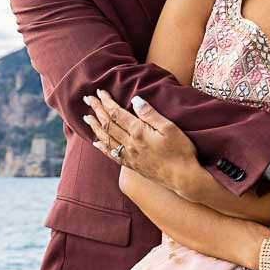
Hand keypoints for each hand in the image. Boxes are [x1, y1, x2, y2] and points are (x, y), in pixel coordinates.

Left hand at [83, 89, 201, 196]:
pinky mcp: (132, 165)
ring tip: (87, 117)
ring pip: (106, 139)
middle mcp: (129, 144)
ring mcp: (129, 156)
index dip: (106, 102)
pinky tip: (96, 142)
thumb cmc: (181, 151)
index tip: (100, 91)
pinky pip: (111, 154)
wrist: (182, 178)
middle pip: (108, 125)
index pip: (117, 113)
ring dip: (95, 127)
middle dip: (97, 110)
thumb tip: (135, 100)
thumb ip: (150, 114)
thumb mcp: (170, 127)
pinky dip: (101, 147)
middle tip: (88, 99)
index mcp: (138, 132)